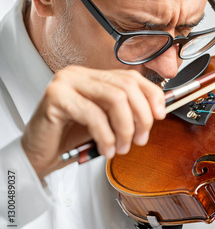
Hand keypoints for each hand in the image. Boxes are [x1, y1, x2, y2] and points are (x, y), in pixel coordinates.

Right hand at [22, 66, 165, 177]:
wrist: (40, 154)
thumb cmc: (72, 139)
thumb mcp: (108, 122)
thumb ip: (128, 112)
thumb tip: (158, 112)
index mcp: (95, 76)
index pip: (133, 77)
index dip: (152, 96)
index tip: (160, 116)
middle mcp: (81, 74)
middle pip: (127, 87)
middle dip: (141, 117)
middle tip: (140, 139)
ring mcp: (67, 82)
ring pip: (115, 99)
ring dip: (125, 128)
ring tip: (122, 147)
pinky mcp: (55, 96)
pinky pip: (93, 115)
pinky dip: (106, 136)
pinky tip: (106, 149)